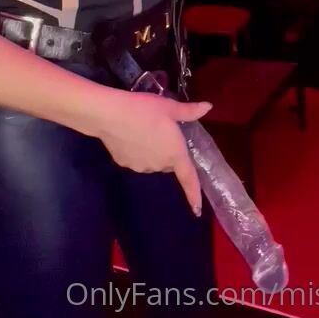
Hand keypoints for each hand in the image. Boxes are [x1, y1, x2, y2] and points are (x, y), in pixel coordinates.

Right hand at [96, 90, 211, 215]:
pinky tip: (129, 136)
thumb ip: (190, 111)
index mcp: (175, 154)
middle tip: (162, 131)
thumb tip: (208, 107)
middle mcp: (159, 165)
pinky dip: (137, 151)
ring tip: (143, 130)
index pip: (189, 179)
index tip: (197, 210)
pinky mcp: (124, 164)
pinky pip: (137, 160)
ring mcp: (141, 167)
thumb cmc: (145, 110)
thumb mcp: (169, 107)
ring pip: (152, 162)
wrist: (110, 115)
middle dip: (169, 152)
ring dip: (153, 152)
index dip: (194, 195)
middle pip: (169, 164)